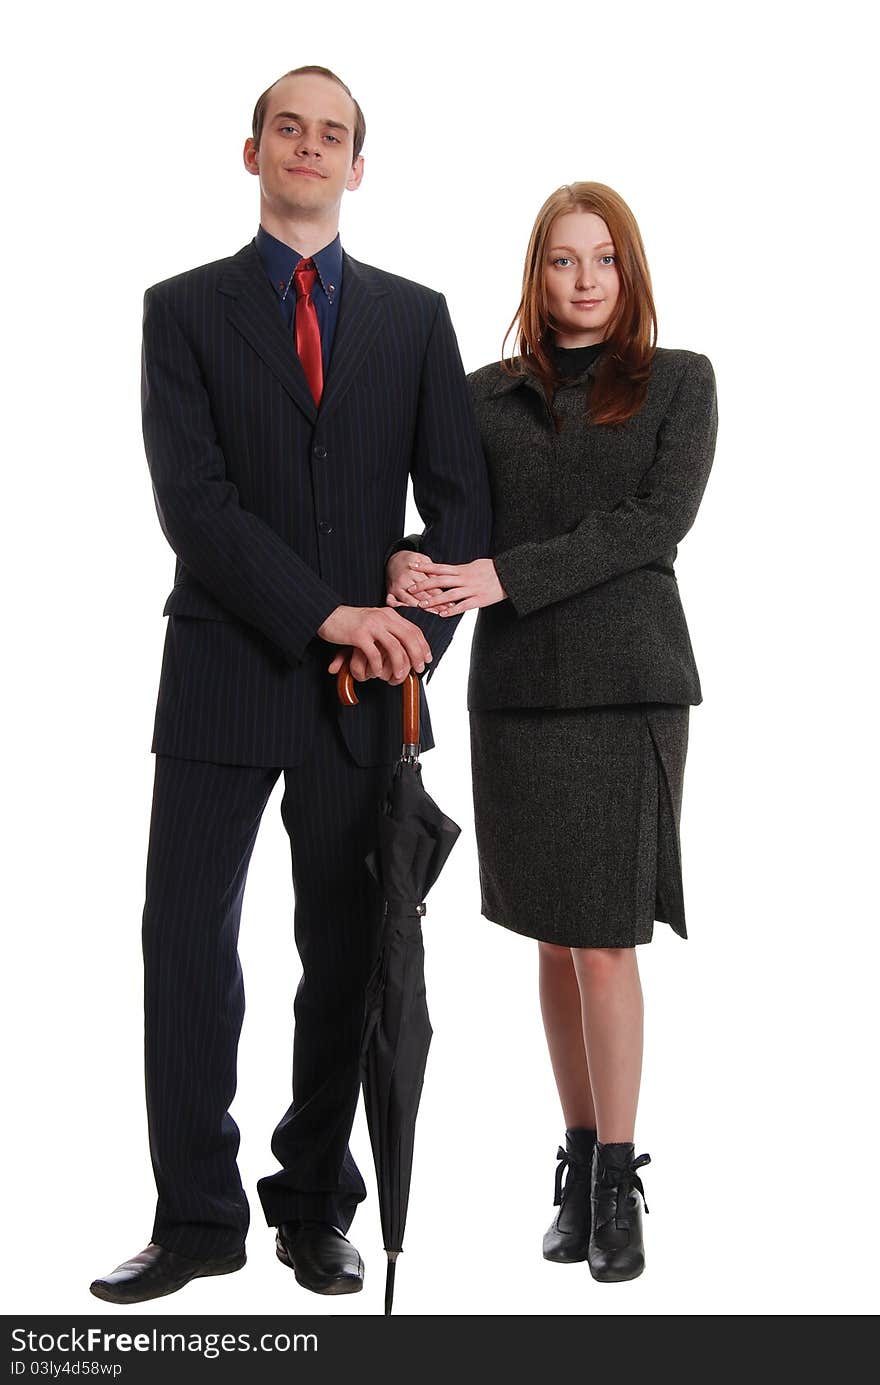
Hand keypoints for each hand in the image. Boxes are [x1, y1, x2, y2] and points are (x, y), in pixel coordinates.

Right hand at [318, 605, 432, 682]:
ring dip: (400, 664)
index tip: (428, 658)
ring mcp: (371, 626)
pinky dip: (377, 667)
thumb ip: (388, 628)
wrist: (327, 615)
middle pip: (409, 637)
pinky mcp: (359, 635)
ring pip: (394, 647)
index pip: (413, 629)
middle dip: (417, 655)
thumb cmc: (351, 622)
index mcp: (389, 614)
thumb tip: (404, 645)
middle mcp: (383, 618)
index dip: (423, 645)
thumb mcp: (374, 620)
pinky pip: (374, 654)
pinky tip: (376, 673)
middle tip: (418, 669)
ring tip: (398, 675)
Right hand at [385, 549, 447, 608]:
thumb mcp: (423, 559)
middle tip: (446, 610)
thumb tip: (443, 582)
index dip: (442, 595)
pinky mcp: (389, 592)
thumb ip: (432, 570)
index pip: (430, 586)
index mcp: (414, 571)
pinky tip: (411, 614)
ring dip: (423, 609)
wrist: (392, 559)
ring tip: (435, 614)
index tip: (451, 602)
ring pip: (410, 601)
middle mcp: (404, 580)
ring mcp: (396, 587)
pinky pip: (393, 603)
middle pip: (422, 595)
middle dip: (436, 604)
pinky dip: (401, 609)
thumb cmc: (410, 559)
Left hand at [402, 558, 506, 615]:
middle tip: (410, 589)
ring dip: (435, 600)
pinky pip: (464, 606)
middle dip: (424, 585)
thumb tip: (449, 570)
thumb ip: (461, 569)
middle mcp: (465, 579)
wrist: (511, 575)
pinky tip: (442, 614)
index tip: (413, 566)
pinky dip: (453, 610)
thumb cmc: (493, 569)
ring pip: (450, 595)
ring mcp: (472, 589)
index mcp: (463, 569)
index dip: (426, 567)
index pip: (440, 567)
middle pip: (441, 581)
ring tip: (422, 605)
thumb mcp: (476, 564)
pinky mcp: (480, 600)